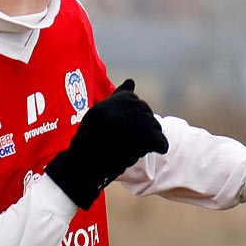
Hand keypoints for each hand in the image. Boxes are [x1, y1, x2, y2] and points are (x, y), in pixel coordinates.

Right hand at [46, 79, 168, 208]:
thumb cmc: (89, 139)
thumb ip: (118, 97)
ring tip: (127, 147)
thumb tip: (131, 81)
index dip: (126, 118)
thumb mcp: (99, 112)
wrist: (83, 164)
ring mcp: (140, 122)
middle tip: (121, 141)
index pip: (135, 102)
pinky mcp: (148, 138)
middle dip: (138, 128)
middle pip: (147, 114)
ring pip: (156, 127)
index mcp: (119, 98)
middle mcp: (130, 106)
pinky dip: (157, 148)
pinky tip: (143, 152)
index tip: (113, 128)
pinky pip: (162, 142)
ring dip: (146, 138)